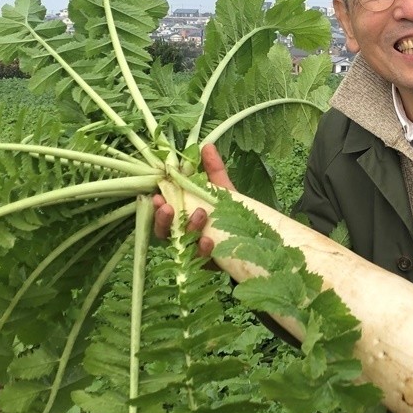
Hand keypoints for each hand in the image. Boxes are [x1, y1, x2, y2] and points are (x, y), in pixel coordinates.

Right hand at [152, 143, 235, 260]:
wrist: (255, 241)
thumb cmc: (231, 215)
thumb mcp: (223, 191)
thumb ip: (214, 171)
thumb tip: (207, 146)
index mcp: (182, 218)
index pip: (163, 214)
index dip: (157, 207)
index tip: (156, 196)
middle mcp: (184, 237)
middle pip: (164, 233)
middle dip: (164, 220)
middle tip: (169, 208)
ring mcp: (194, 254)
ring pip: (181, 247)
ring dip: (188, 230)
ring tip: (199, 215)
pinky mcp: (207, 267)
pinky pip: (201, 262)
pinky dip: (203, 250)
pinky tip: (209, 241)